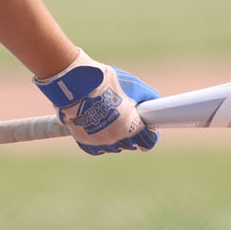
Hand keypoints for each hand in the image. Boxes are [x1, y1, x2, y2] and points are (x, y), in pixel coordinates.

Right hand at [33, 50, 159, 154]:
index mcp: (131, 128)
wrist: (75, 83)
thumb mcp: (134, 85)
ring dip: (114, 136)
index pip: (148, 143)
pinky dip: (98, 138)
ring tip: (108, 116)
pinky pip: (96, 147)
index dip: (150, 134)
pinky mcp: (83, 142)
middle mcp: (115, 139)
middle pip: (130, 145)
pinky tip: (97, 123)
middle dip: (131, 132)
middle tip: (125, 116)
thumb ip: (148, 98)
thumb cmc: (107, 82)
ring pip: (113, 146)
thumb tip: (155, 105)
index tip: (148, 127)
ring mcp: (98, 142)